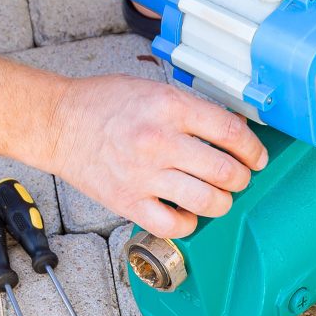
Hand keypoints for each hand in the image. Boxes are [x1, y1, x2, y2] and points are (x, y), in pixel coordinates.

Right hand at [45, 74, 267, 237]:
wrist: (58, 123)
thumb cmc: (105, 103)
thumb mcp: (155, 90)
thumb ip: (194, 109)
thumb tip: (235, 129)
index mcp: (170, 108)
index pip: (231, 133)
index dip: (253, 149)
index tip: (257, 158)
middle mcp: (159, 141)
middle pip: (225, 171)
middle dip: (242, 178)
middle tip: (240, 178)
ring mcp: (144, 175)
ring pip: (207, 202)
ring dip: (222, 202)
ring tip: (219, 197)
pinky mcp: (128, 202)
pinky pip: (174, 225)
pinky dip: (189, 223)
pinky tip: (187, 212)